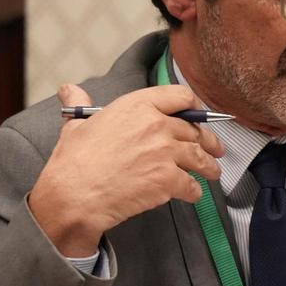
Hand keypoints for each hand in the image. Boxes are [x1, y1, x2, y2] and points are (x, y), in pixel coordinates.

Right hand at [30, 82, 224, 255]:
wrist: (74, 195)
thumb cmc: (73, 162)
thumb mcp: (76, 124)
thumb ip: (80, 104)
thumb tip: (70, 91)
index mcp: (137, 106)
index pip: (180, 96)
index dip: (195, 106)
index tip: (199, 116)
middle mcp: (156, 125)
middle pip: (195, 129)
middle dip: (208, 141)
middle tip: (215, 149)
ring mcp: (165, 153)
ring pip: (199, 157)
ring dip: (209, 166)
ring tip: (213, 172)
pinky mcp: (168, 180)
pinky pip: (192, 185)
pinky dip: (195, 191)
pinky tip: (192, 194)